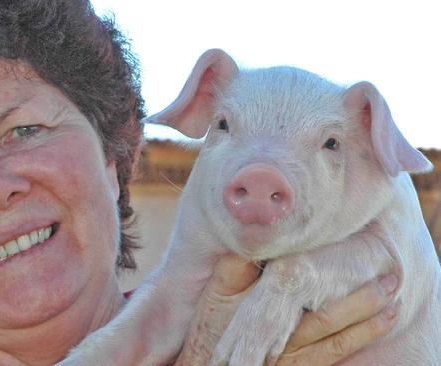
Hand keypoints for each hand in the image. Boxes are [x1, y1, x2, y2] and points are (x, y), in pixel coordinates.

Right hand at [174, 255, 398, 365]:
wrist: (209, 364)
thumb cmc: (210, 328)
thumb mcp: (216, 294)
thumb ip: (234, 269)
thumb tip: (257, 240)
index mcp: (266, 323)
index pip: (303, 302)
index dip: (331, 282)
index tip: (353, 257)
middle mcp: (284, 346)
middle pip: (328, 322)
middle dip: (362, 302)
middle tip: (390, 280)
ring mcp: (295, 362)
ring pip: (337, 344)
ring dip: (368, 325)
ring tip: (392, 304)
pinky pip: (334, 358)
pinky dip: (357, 342)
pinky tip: (373, 328)